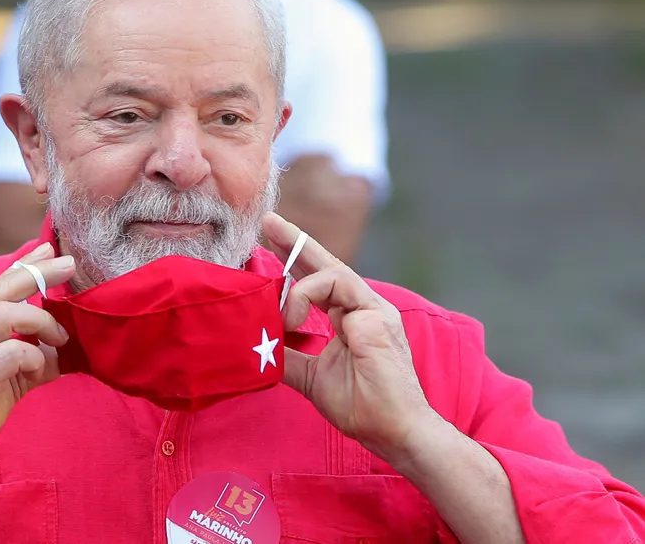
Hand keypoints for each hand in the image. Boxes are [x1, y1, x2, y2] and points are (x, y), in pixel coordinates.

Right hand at [0, 242, 76, 483]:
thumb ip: (24, 355)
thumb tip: (61, 345)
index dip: (22, 266)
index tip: (48, 250)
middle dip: (38, 273)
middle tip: (69, 265)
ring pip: (6, 314)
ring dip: (42, 321)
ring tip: (59, 338)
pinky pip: (13, 352)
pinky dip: (35, 356)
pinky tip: (41, 369)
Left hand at [262, 212, 437, 462]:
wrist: (394, 432)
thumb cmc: (363, 407)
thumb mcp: (313, 377)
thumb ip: (290, 357)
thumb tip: (259, 345)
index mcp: (352, 318)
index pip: (321, 281)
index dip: (297, 260)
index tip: (271, 242)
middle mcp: (365, 308)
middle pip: (328, 264)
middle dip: (297, 241)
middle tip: (268, 221)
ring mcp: (374, 310)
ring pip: (330, 272)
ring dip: (296, 290)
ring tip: (282, 319)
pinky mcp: (376, 316)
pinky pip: (336, 287)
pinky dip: (306, 297)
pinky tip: (293, 321)